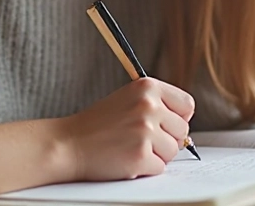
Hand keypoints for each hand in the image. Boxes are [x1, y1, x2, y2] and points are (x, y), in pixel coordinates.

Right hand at [55, 77, 194, 181]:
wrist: (67, 144)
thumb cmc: (96, 125)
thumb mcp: (127, 100)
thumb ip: (156, 105)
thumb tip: (185, 129)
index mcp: (147, 87)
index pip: (187, 104)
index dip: (179, 118)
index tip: (166, 125)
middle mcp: (149, 105)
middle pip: (182, 131)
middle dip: (166, 139)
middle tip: (140, 139)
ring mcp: (145, 130)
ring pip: (172, 151)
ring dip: (155, 155)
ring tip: (130, 147)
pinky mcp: (140, 155)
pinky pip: (159, 168)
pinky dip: (144, 169)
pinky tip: (125, 158)